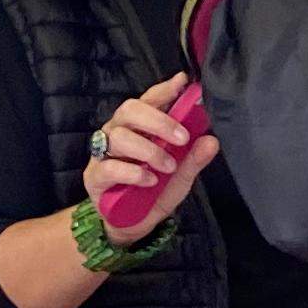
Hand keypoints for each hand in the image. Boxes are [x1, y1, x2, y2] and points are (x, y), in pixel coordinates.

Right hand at [85, 73, 218, 236]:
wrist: (132, 225)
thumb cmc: (153, 192)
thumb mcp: (179, 176)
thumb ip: (193, 159)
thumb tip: (212, 141)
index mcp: (139, 127)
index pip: (149, 100)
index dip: (164, 90)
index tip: (182, 82)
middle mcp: (119, 132)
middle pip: (130, 110)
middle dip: (158, 120)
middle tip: (181, 138)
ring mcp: (104, 153)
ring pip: (120, 136)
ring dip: (149, 150)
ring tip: (167, 166)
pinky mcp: (95, 175)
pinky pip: (110, 166)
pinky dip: (133, 172)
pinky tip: (149, 180)